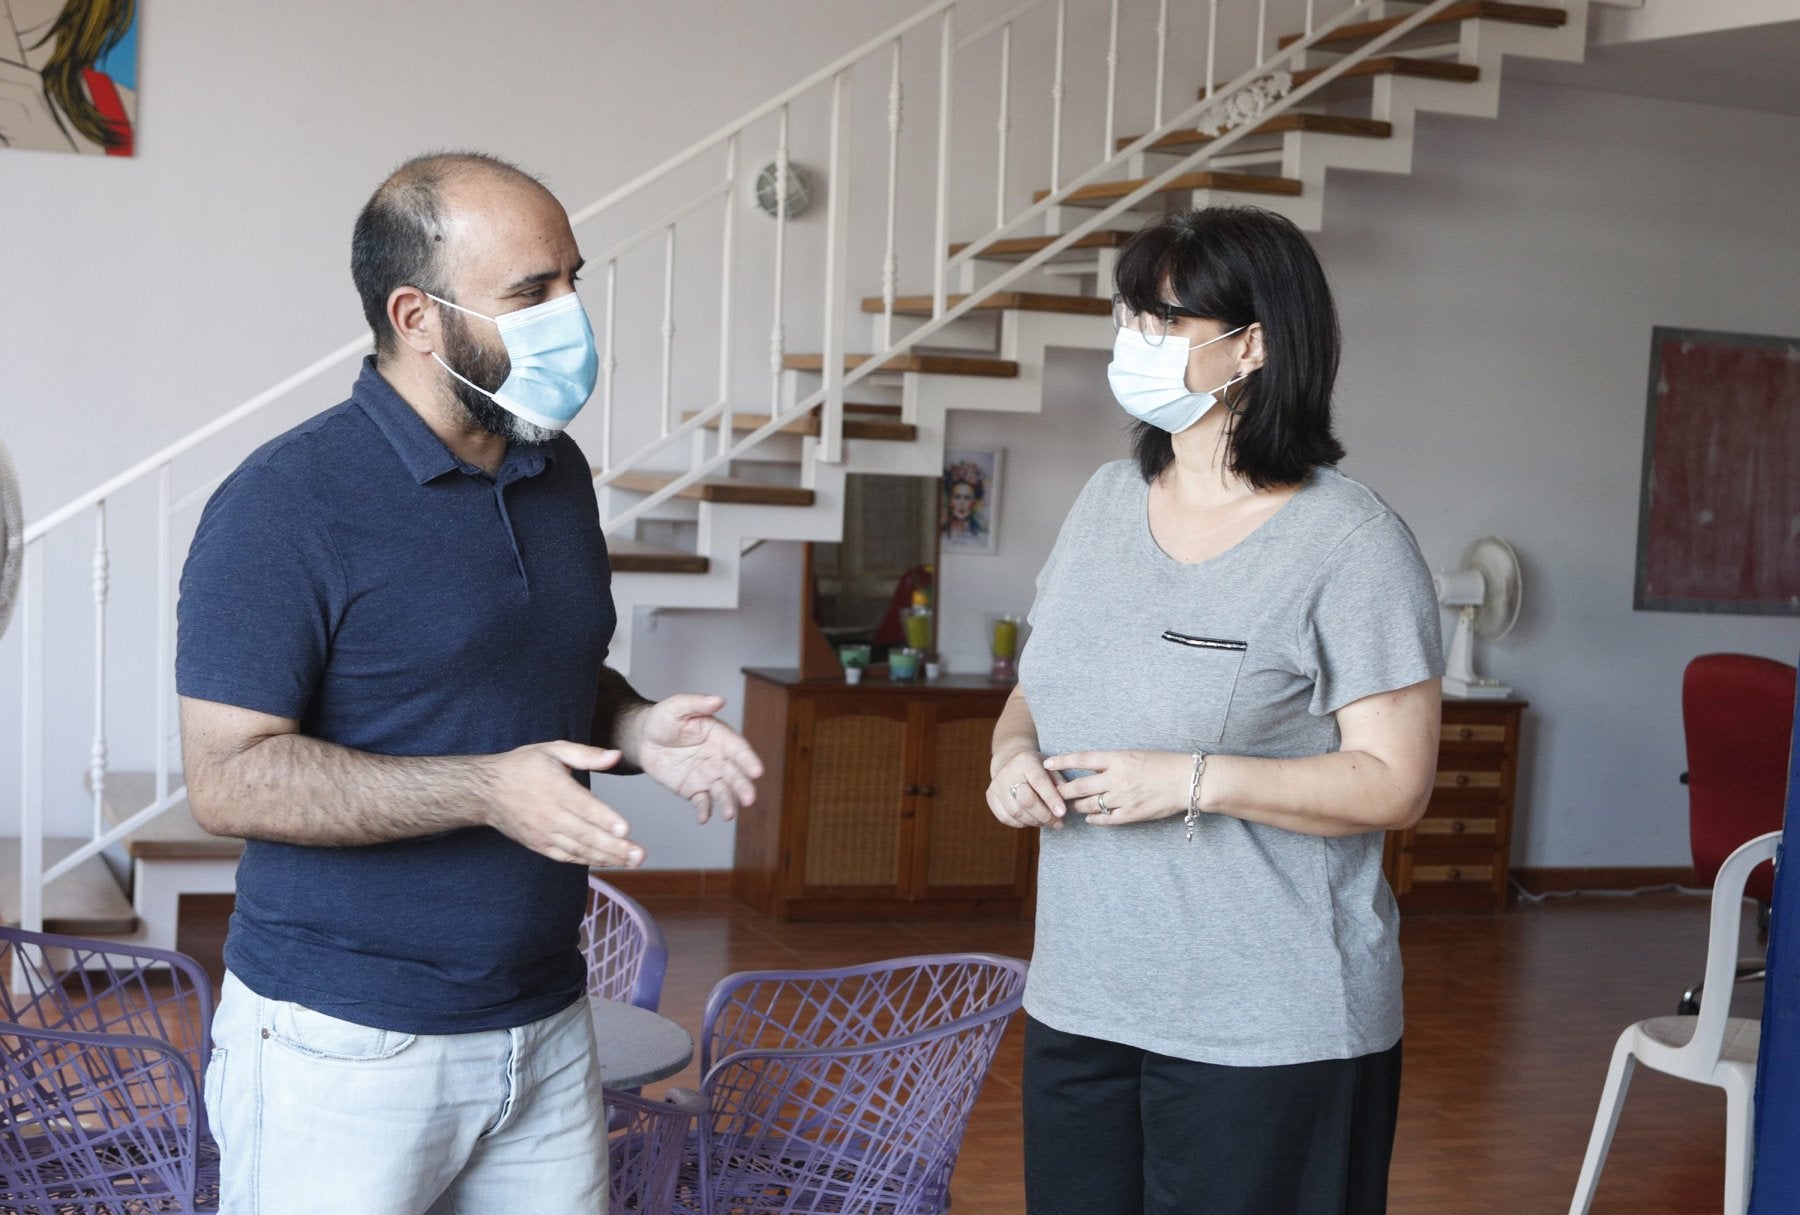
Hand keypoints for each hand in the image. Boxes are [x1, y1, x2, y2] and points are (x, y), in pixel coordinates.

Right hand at [486, 741, 640, 865]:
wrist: (486, 791)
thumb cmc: (523, 766)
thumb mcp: (553, 749)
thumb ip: (586, 754)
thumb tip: (615, 756)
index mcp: (554, 788)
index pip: (583, 806)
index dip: (604, 819)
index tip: (625, 829)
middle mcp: (549, 814)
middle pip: (585, 834)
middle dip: (614, 846)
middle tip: (640, 855)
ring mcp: (543, 833)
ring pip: (578, 849)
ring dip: (607, 857)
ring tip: (632, 861)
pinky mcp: (539, 845)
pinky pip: (566, 856)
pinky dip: (588, 860)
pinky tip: (609, 862)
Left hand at [626, 694, 763, 823]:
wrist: (643, 738)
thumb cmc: (663, 718)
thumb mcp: (677, 706)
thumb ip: (697, 703)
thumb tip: (718, 699)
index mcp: (720, 736)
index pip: (738, 749)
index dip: (748, 760)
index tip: (757, 771)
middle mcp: (718, 758)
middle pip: (735, 774)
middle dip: (743, 787)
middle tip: (749, 799)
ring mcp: (707, 775)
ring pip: (722, 790)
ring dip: (727, 802)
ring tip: (728, 814)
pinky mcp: (693, 789)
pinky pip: (701, 802)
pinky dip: (704, 810)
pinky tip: (704, 817)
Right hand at [987, 748, 1064, 830]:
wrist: (1011, 761)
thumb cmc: (1038, 767)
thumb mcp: (1051, 768)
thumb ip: (1060, 782)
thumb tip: (1068, 798)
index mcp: (1026, 761)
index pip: (1039, 782)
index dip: (1051, 799)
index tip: (1062, 813)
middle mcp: (1008, 772)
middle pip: (1026, 800)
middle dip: (1045, 815)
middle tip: (1058, 823)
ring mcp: (996, 785)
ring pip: (1016, 812)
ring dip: (1034, 821)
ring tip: (1046, 821)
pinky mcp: (990, 797)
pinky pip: (1006, 818)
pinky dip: (1021, 823)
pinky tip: (1031, 820)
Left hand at [1043, 749, 1189, 826]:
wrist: (1187, 781)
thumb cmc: (1163, 764)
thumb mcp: (1135, 755)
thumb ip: (1113, 761)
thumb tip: (1091, 766)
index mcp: (1118, 759)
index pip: (1082, 759)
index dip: (1062, 761)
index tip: (1047, 764)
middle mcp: (1117, 778)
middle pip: (1079, 786)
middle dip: (1063, 791)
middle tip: (1052, 793)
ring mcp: (1123, 798)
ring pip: (1089, 805)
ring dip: (1077, 806)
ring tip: (1072, 806)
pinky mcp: (1131, 814)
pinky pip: (1106, 819)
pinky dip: (1095, 819)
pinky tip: (1090, 818)